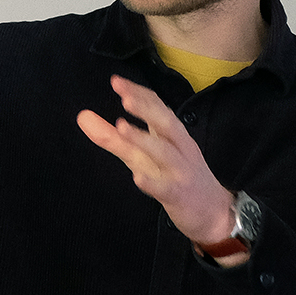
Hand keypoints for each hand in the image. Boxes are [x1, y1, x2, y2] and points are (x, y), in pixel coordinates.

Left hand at [77, 75, 241, 260]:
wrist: (213, 213)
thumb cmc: (175, 178)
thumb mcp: (142, 157)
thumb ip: (113, 138)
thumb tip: (82, 116)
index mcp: (172, 135)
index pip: (158, 107)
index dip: (139, 93)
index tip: (116, 81)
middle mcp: (179, 148)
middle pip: (166, 123)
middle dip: (146, 108)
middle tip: (124, 96)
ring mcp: (181, 171)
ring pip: (165, 152)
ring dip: (143, 138)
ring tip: (121, 127)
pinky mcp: (179, 196)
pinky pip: (166, 188)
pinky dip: (152, 183)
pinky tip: (137, 178)